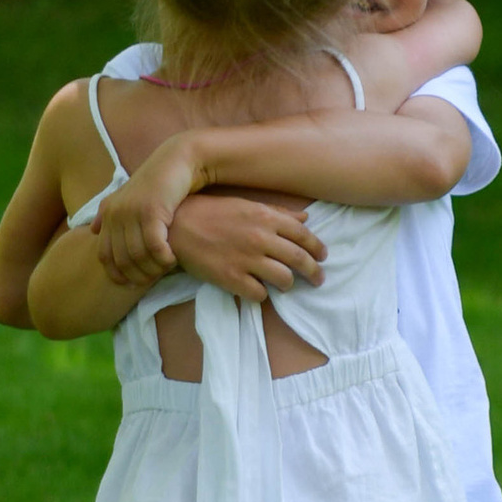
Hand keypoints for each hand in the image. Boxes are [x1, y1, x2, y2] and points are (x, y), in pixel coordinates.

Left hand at [96, 139, 200, 284]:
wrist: (176, 161)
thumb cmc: (155, 182)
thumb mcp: (126, 196)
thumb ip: (107, 213)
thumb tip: (93, 230)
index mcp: (108, 214)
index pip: (104, 255)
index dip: (116, 274)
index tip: (131, 284)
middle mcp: (116, 214)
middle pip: (122, 259)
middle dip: (138, 275)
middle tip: (153, 279)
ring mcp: (132, 213)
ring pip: (139, 255)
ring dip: (154, 268)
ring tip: (165, 269)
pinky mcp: (151, 211)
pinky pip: (154, 246)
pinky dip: (163, 258)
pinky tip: (172, 259)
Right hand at [169, 192, 326, 305]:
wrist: (177, 226)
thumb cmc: (211, 212)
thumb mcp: (247, 206)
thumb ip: (278, 213)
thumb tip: (306, 219)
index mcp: (266, 218)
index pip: (304, 236)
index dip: (317, 248)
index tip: (323, 257)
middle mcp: (261, 238)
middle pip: (300, 260)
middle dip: (314, 272)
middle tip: (318, 279)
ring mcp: (247, 260)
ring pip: (284, 280)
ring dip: (289, 284)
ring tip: (287, 285)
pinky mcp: (232, 279)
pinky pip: (259, 295)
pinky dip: (263, 295)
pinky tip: (259, 290)